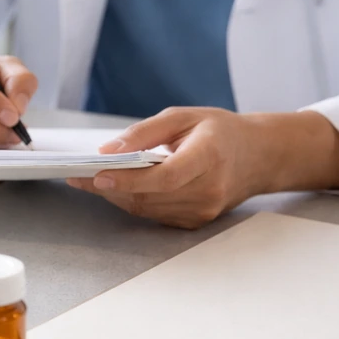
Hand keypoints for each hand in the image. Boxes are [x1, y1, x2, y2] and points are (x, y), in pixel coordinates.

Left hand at [67, 107, 338, 229]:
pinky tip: (118, 187)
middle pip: (148, 196)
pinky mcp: (196, 221)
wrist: (260, 156)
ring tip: (90, 179)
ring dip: (115, 195)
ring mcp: (203, 210)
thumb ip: (144, 133)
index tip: (97, 175)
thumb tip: (108, 150)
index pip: (163, 177)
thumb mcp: (184, 117)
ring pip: (146, 209)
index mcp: (209, 158)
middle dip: (108, 187)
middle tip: (78, 175)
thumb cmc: (221, 131)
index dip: (127, 179)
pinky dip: (133, 201)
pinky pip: (154, 214)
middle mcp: (208, 190)